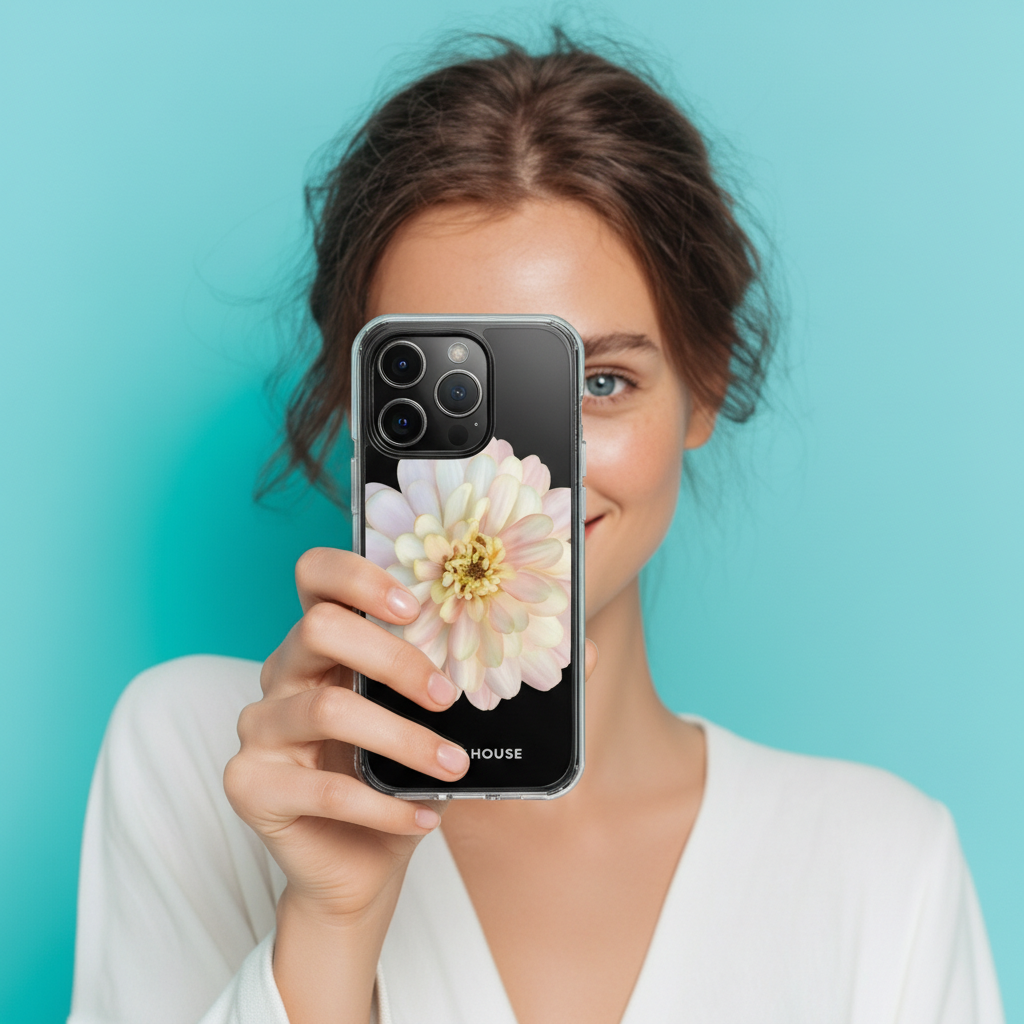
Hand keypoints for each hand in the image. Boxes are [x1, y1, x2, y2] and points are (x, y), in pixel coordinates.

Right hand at [222, 546, 597, 1023]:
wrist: (362, 862)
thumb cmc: (403, 775)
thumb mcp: (450, 720)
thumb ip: (497, 678)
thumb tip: (588, 648)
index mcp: (326, 642)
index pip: (316, 575)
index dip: (358, 575)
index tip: (416, 605)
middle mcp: (283, 673)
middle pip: (318, 628)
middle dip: (394, 658)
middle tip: (447, 694)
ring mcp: (260, 728)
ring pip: (325, 708)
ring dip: (403, 739)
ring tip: (453, 764)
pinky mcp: (251, 786)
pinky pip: (322, 789)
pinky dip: (384, 805)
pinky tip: (426, 816)